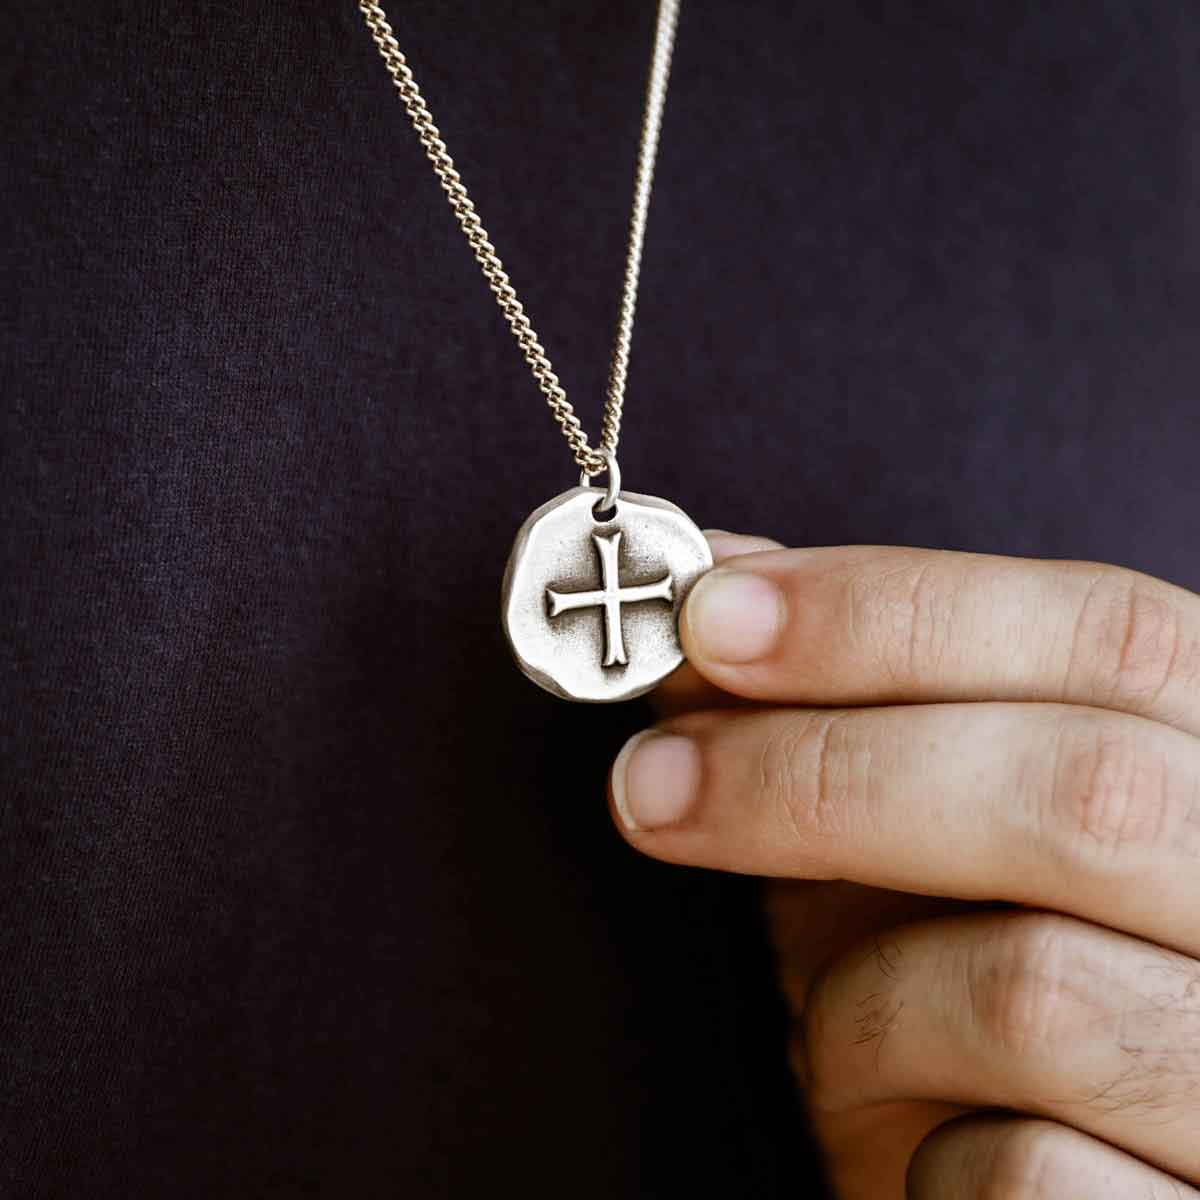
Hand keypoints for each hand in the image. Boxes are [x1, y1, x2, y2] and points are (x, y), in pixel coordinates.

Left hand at [610, 534, 1199, 1198]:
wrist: (1051, 1197)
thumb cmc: (974, 1008)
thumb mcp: (919, 846)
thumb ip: (849, 711)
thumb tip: (721, 581)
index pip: (1113, 635)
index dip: (894, 609)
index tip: (711, 614)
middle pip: (1082, 790)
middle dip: (820, 773)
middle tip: (650, 781)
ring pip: (1035, 988)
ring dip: (855, 1005)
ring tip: (819, 1024)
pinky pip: (1025, 1174)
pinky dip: (916, 1155)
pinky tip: (922, 1152)